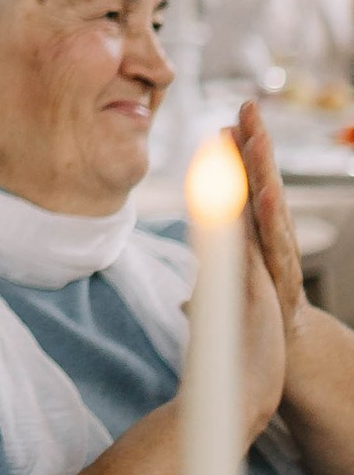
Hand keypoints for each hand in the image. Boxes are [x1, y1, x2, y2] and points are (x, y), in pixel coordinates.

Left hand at [237, 97, 308, 366]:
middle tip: (248, 107)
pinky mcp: (281, 283)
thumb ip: (216, 284)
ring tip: (256, 137)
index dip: (234, 159)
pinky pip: (275, 247)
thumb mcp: (227, 303)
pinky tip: (265, 194)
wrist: (282, 367)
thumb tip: (192, 282)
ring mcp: (276, 262)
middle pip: (261, 188)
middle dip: (255, 147)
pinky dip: (270, 219)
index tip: (225, 123)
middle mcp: (268, 247)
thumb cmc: (256, 334)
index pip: (241, 191)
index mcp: (251, 244)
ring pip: (271, 209)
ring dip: (263, 172)